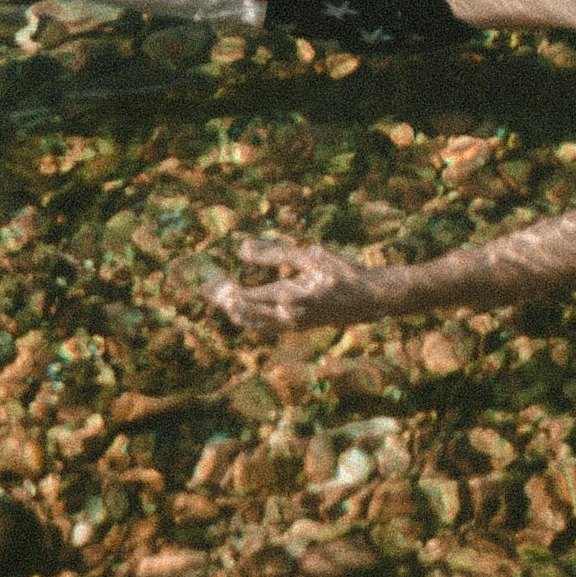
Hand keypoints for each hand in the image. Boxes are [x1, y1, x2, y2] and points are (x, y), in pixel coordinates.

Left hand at [210, 238, 396, 333]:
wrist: (368, 299)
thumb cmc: (340, 272)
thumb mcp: (309, 256)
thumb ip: (274, 253)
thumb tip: (242, 248)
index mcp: (288, 298)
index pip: (246, 298)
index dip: (226, 290)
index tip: (211, 280)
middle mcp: (286, 317)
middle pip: (245, 313)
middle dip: (225, 301)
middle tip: (207, 288)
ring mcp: (292, 325)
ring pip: (254, 325)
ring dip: (235, 312)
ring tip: (220, 298)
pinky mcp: (298, 327)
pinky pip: (267, 328)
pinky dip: (251, 319)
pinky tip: (245, 310)